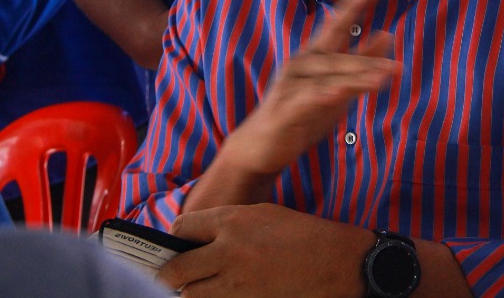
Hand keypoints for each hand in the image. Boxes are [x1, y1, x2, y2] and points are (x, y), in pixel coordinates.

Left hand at [161, 203, 370, 297]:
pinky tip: (219, 294)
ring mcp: (236, 284)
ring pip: (191, 295)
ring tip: (196, 287)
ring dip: (191, 291)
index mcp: (230, 221)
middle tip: (168, 276)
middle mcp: (228, 252)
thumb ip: (225, 225)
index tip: (177, 245)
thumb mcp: (260, 214)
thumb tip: (196, 238)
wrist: (335, 263)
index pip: (181, 228)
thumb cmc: (300, 234)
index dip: (175, 237)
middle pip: (176, 270)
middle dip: (169, 274)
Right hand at [222, 0, 397, 179]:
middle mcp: (299, 66)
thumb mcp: (337, 87)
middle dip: (365, 59)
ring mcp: (289, 87)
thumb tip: (388, 33)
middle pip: (335, 58)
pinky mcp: (283, 111)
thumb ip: (360, 62)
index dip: (350, 8)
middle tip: (394, 57)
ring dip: (354, 78)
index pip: (334, 28)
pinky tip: (338, 93)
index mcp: (313, 58)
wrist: (260, 147)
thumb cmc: (301, 113)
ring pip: (325, 79)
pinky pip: (305, 101)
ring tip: (381, 79)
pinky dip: (322, 95)